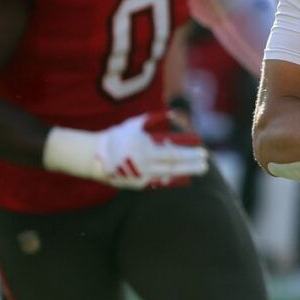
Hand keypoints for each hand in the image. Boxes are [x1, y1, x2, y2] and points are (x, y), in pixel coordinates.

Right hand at [93, 112, 207, 188]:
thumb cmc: (117, 138)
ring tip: (198, 170)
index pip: (174, 154)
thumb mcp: (135, 125)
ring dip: (185, 173)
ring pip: (169, 176)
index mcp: (145, 148)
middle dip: (193, 166)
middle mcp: (145, 164)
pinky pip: (158, 182)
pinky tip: (180, 176)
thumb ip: (154, 119)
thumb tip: (173, 114)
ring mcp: (141, 176)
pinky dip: (170, 178)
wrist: (94, 157)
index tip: (203, 153)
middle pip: (175, 167)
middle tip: (206, 165)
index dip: (191, 155)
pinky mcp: (137, 185)